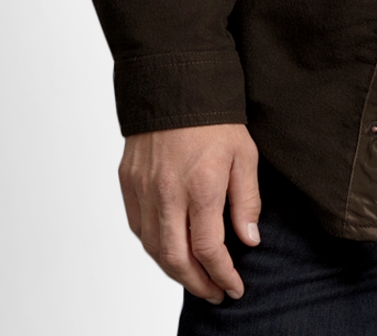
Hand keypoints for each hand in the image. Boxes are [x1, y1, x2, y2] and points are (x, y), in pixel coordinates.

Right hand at [118, 123, 260, 302]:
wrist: (175, 83)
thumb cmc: (215, 119)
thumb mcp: (245, 155)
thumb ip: (247, 201)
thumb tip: (248, 241)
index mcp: (201, 186)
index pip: (208, 249)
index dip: (221, 275)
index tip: (234, 288)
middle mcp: (167, 193)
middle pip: (176, 259)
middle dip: (198, 284)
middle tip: (215, 293)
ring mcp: (143, 188)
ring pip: (153, 248)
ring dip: (174, 271)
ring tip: (196, 278)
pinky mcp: (128, 182)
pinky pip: (137, 228)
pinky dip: (154, 247)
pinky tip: (170, 250)